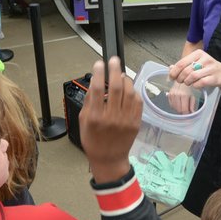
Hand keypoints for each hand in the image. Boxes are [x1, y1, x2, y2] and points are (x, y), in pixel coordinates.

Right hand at [79, 57, 141, 182]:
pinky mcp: (136, 122)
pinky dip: (133, 92)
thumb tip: (94, 83)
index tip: (99, 64)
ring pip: (129, 92)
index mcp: (96, 117)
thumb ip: (88, 102)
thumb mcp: (83, 121)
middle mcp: (112, 117)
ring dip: (125, 80)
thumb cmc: (93, 140)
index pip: (98, 89)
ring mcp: (126, 119)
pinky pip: (137, 101)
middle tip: (113, 60)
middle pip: (116, 87)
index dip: (99, 73)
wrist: (109, 159)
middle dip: (114, 70)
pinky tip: (128, 89)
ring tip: (121, 75)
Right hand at [167, 81, 195, 114]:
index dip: (187, 114)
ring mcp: (172, 95)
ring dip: (179, 109)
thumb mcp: (193, 95)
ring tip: (183, 105)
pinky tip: (179, 103)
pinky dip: (175, 106)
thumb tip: (192, 112)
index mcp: (184, 95)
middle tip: (187, 110)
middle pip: (179, 110)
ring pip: (174, 108)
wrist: (182, 79)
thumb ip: (192, 104)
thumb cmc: (189, 87)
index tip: (189, 114)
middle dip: (183, 112)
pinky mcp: (169, 95)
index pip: (184, 110)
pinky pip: (171, 105)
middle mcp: (177, 95)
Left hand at [169, 50, 220, 90]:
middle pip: (186, 70)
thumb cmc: (206, 68)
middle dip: (180, 78)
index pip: (181, 63)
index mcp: (198, 53)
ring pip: (193, 76)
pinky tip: (195, 85)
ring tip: (187, 83)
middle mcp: (205, 59)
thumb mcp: (195, 63)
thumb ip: (183, 65)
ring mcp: (211, 68)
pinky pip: (200, 83)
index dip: (174, 72)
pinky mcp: (215, 77)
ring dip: (187, 82)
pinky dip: (195, 86)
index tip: (171, 77)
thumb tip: (170, 68)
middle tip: (180, 81)